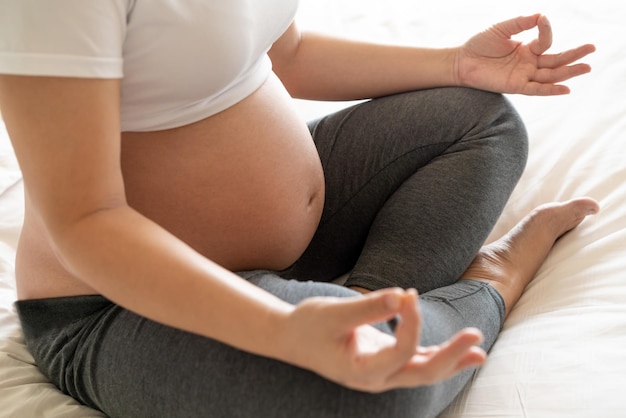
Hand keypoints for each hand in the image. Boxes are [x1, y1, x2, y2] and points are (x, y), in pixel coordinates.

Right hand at [279, 288, 486, 392]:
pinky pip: (416, 363)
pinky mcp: (384, 363)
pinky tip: (460, 352)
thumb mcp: (335, 313)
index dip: (412, 321)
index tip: (409, 293)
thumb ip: (369, 307)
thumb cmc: (309, 325)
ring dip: (451, 361)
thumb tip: (403, 296)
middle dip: (450, 356)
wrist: (291, 338)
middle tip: (475, 336)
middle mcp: (376, 379)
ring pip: (423, 372)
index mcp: (361, 370)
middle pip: (422, 373)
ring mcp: (382, 374)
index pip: (401, 350)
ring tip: (479, 352)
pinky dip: (438, 357)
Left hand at [456, 14, 594, 95]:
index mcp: (526, 49)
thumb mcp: (502, 28)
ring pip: (550, 75)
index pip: (545, 41)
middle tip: (592, 49)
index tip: (542, 19)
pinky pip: (536, 89)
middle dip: (574, 55)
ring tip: (586, 67)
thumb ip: (521, 22)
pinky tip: (566, 89)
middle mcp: (528, 63)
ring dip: (568, 72)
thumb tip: (541, 15)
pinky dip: (550, 90)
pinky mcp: (515, 86)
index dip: (546, 30)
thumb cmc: (479, 44)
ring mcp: (523, 75)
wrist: (461, 61)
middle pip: (556, 60)